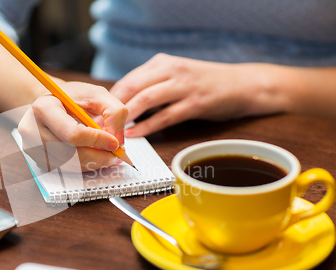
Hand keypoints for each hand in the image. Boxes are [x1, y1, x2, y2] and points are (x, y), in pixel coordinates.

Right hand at [18, 81, 128, 171]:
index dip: (98, 140)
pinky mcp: (39, 160)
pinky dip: (84, 166)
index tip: (115, 142)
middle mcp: (32, 130)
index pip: (73, 134)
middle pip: (71, 154)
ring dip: (93, 163)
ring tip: (106, 154)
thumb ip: (114, 111)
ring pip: (70, 166)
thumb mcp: (96, 94)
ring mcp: (33, 148)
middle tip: (116, 154)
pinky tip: (92, 155)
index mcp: (43, 108)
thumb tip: (118, 140)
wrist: (51, 104)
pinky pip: (66, 170)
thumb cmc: (72, 98)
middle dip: (99, 156)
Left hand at [111, 53, 281, 136]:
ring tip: (113, 132)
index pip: (127, 80)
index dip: (109, 100)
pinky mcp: (196, 102)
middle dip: (112, 109)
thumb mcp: (175, 76)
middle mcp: (171, 70)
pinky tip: (136, 135)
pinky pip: (166, 116)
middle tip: (100, 126)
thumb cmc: (204, 83)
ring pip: (146, 99)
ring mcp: (184, 85)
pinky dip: (147, 126)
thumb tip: (122, 106)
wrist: (243, 84)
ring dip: (126, 117)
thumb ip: (151, 86)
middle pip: (131, 87)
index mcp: (162, 63)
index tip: (98, 115)